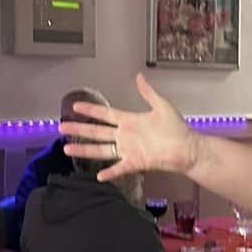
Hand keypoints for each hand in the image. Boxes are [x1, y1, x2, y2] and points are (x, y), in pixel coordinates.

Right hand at [59, 73, 200, 181]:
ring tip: (67, 149)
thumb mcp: (162, 107)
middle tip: (61, 127)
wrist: (189, 149)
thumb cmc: (178, 129)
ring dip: (85, 150)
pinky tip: (98, 175)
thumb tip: (139, 77)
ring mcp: (129, 150)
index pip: (105, 114)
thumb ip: (148, 93)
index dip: (91, 110)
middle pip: (97, 132)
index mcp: (130, 121)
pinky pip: (120, 168)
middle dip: (79, 130)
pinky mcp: (137, 162)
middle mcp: (126, 136)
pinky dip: (110, 172)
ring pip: (102, 149)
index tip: (75, 106)